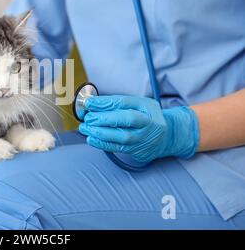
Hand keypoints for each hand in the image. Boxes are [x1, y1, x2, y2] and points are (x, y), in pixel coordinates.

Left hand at [78, 95, 198, 162]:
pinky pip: (118, 148)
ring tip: (85, 128)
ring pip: (122, 136)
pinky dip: (103, 144)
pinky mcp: (138, 151)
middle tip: (88, 117)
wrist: (168, 137)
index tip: (89, 102)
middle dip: (104, 118)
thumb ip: (118, 104)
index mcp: (147, 106)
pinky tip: (91, 139)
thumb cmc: (147, 117)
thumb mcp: (138, 105)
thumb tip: (93, 103)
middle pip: (126, 119)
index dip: (105, 102)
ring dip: (100, 132)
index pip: (124, 102)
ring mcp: (144, 138)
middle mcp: (148, 122)